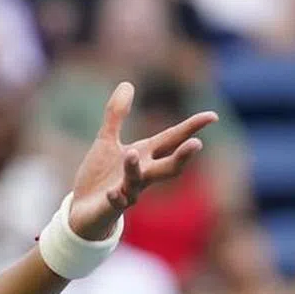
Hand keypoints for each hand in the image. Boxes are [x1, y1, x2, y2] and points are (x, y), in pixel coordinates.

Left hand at [67, 82, 216, 240]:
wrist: (82, 210)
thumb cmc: (100, 176)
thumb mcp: (107, 140)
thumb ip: (117, 114)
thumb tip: (127, 83)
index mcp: (144, 155)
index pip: (172, 140)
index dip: (191, 128)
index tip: (213, 116)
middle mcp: (142, 174)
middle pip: (169, 166)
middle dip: (182, 156)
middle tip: (197, 144)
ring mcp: (128, 191)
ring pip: (139, 182)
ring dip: (135, 169)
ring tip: (130, 154)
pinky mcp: (111, 206)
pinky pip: (117, 203)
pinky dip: (116, 197)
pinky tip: (113, 192)